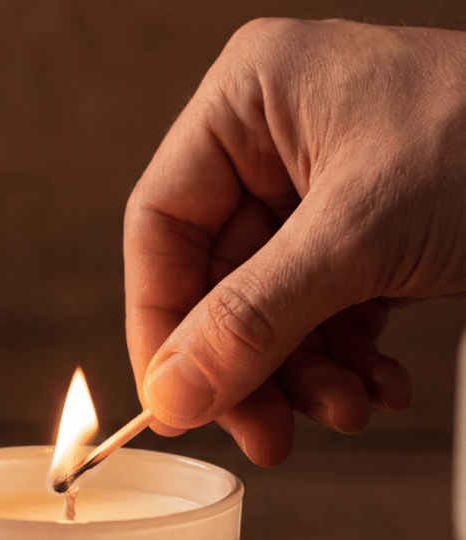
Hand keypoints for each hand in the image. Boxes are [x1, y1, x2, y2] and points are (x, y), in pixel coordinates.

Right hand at [125, 19, 465, 464]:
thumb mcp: (362, 235)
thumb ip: (254, 318)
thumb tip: (172, 394)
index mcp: (246, 102)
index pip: (162, 228)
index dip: (160, 323)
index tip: (177, 402)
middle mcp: (271, 143)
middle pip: (217, 281)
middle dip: (250, 366)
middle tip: (267, 436)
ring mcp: (317, 190)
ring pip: (270, 308)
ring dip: (304, 374)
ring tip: (348, 411)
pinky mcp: (361, 232)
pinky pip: (323, 311)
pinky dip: (346, 360)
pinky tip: (378, 387)